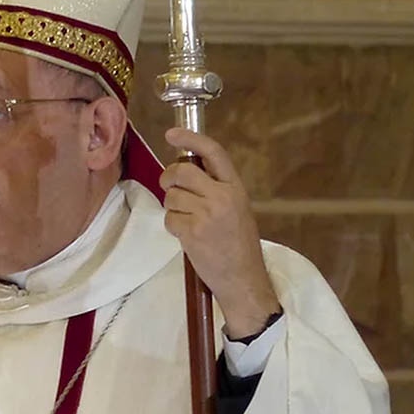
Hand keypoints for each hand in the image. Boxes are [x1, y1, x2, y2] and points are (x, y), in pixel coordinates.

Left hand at [159, 127, 280, 338]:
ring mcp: (207, 215)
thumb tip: (185, 169)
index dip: (190, 139)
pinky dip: (173, 226)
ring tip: (187, 220)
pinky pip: (169, 219)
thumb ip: (215, 188)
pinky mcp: (192, 233)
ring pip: (171, 197)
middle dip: (168, 177)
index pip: (213, 152)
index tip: (172, 134)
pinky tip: (187, 236)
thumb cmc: (239, 244)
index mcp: (236, 188)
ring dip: (172, 207)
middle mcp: (222, 197)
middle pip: (182, 171)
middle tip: (169, 186)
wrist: (244, 279)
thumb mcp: (237, 208)